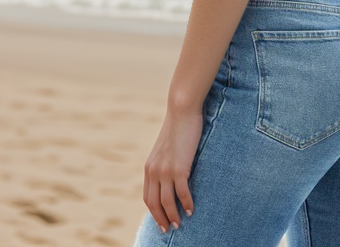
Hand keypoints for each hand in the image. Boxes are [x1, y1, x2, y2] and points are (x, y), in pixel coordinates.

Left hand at [143, 103, 202, 232]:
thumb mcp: (166, 147)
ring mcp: (165, 170)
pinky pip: (182, 192)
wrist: (182, 111)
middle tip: (169, 229)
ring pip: (167, 201)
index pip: (147, 196)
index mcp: (149, 167)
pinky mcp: (179, 167)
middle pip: (154, 203)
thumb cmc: (178, 126)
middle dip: (161, 219)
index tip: (161, 219)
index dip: (154, 211)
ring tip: (180, 223)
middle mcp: (154, 171)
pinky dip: (187, 203)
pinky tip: (191, 209)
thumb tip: (172, 172)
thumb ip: (166, 161)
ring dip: (173, 215)